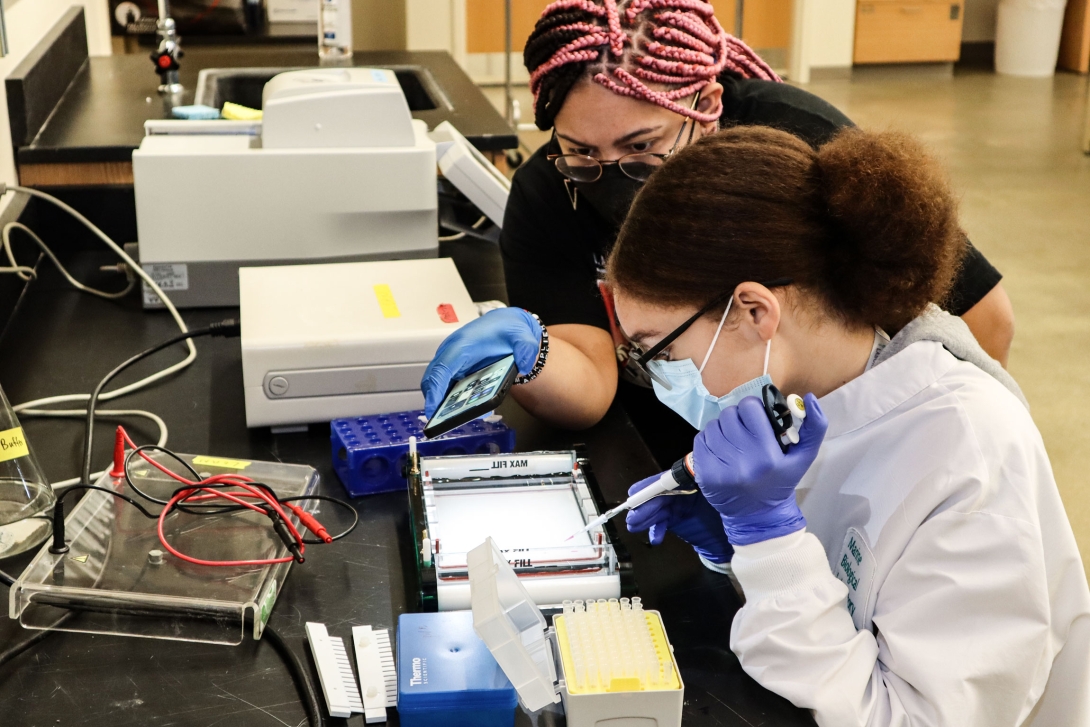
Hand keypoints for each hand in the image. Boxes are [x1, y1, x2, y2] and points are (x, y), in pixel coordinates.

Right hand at [421, 308, 542, 416]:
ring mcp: (451, 360)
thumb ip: (525, 348)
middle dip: (434, 401)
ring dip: (440, 402)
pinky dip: (447, 398)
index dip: (435, 390)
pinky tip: (459, 411)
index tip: (434, 410)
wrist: (504, 325)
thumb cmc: (507, 330)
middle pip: (433, 379)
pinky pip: (445, 384)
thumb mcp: (521, 336)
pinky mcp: (454, 368)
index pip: (442, 368)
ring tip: (450, 420)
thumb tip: (525, 365)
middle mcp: (451, 352)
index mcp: (463, 345)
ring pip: (436, 383)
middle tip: (441, 422)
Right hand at [625, 473, 733, 563]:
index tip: (637, 493)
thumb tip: (686, 480)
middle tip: (632, 513)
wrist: (741, 539)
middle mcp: (684, 490)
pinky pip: (662, 523)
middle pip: (659, 495)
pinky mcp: (677, 520)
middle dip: (644, 504)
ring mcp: (679, 506)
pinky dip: (656, 529)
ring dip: (645, 517)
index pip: (668, 479)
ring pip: (657, 509)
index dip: (651, 486)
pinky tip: (655, 538)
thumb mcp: (724, 498)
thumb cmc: (736, 514)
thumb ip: (707, 487)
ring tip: (634, 525)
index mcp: (693, 479)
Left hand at [693, 394, 827, 545]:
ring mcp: (720, 469)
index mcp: (767, 455)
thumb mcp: (803, 457)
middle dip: (738, 418)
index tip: (756, 419)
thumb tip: (809, 397)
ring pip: (713, 425)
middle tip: (745, 431)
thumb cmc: (780, 482)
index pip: (749, 408)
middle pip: (729, 414)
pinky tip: (722, 451)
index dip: (753, 409)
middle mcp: (742, 462)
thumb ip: (814, 427)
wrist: (758, 516)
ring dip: (723, 429)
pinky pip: (700, 440)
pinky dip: (710, 441)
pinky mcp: (704, 474)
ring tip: (734, 442)